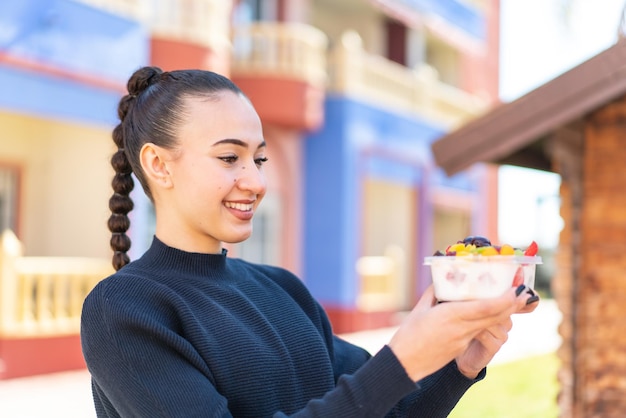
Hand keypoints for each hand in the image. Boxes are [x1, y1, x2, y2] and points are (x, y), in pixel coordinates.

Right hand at [387, 285, 533, 381]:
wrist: (405, 363)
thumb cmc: (408, 334)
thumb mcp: (420, 309)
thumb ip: (434, 294)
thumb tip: (442, 282)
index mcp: (450, 315)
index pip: (485, 307)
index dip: (505, 299)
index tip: (517, 289)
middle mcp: (461, 328)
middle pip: (493, 316)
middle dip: (511, 305)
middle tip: (523, 292)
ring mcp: (462, 340)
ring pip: (489, 325)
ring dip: (502, 313)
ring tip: (512, 302)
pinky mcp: (460, 347)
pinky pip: (477, 331)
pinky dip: (486, 322)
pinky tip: (488, 315)